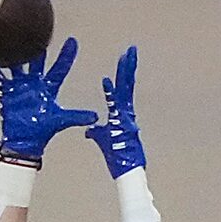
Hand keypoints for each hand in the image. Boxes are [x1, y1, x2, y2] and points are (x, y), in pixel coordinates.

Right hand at [0, 38, 97, 165]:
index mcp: (48, 88)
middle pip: (37, 61)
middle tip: (40, 29)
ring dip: (15, 52)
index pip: (60, 69)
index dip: (67, 56)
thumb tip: (95, 117)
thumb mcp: (60, 121)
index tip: (73, 41)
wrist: (24, 142)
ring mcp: (20, 86)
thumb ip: (76, 117)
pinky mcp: (7, 92)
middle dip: (39, 47)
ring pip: (17, 64)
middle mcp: (35, 83)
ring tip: (12, 36)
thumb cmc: (42, 131)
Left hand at [86, 45, 145, 177]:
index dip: (124, 73)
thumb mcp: (104, 141)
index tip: (125, 58)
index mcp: (122, 114)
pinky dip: (110, 94)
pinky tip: (105, 81)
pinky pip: (115, 107)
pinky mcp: (122, 125)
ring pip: (126, 91)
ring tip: (127, 57)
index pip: (122, 89)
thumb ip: (97, 132)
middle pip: (127, 85)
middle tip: (131, 50)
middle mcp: (125, 113)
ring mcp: (125, 118)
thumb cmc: (118, 158)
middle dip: (129, 67)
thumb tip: (88, 130)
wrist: (127, 171)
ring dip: (125, 73)